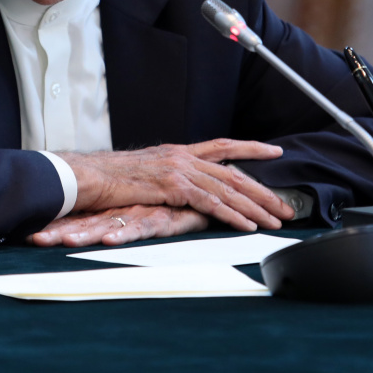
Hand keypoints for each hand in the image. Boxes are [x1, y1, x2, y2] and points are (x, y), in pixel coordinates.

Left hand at [28, 205, 208, 247]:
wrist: (210, 192)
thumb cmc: (173, 207)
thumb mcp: (140, 217)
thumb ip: (116, 224)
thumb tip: (85, 234)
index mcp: (114, 210)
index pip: (78, 218)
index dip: (54, 226)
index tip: (23, 235)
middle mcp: (124, 209)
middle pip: (85, 221)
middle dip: (59, 231)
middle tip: (32, 239)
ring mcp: (143, 211)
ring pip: (109, 224)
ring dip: (85, 234)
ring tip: (62, 242)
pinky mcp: (166, 218)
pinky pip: (144, 228)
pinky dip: (125, 233)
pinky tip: (110, 239)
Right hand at [57, 138, 293, 231]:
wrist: (87, 176)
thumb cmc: (108, 179)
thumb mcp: (143, 173)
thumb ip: (165, 177)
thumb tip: (177, 188)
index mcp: (177, 151)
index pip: (222, 146)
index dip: (250, 148)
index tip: (274, 152)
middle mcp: (182, 156)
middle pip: (233, 172)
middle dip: (262, 190)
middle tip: (285, 206)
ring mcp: (178, 169)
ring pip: (227, 188)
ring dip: (255, 207)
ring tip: (275, 220)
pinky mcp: (173, 186)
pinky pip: (210, 202)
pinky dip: (232, 215)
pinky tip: (246, 226)